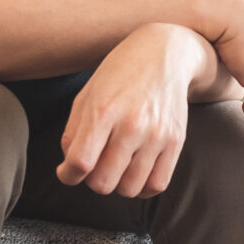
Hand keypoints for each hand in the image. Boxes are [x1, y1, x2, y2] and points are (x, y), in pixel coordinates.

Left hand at [56, 24, 207, 196]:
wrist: (164, 55)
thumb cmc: (120, 74)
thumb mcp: (87, 95)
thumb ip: (73, 133)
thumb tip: (70, 169)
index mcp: (103, 110)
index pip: (80, 162)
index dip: (68, 175)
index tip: (68, 171)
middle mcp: (131, 125)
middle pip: (103, 182)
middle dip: (92, 179)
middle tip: (95, 165)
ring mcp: (157, 135)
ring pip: (129, 189)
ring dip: (118, 184)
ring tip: (117, 166)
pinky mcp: (176, 142)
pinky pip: (157, 185)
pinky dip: (142, 187)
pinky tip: (135, 172)